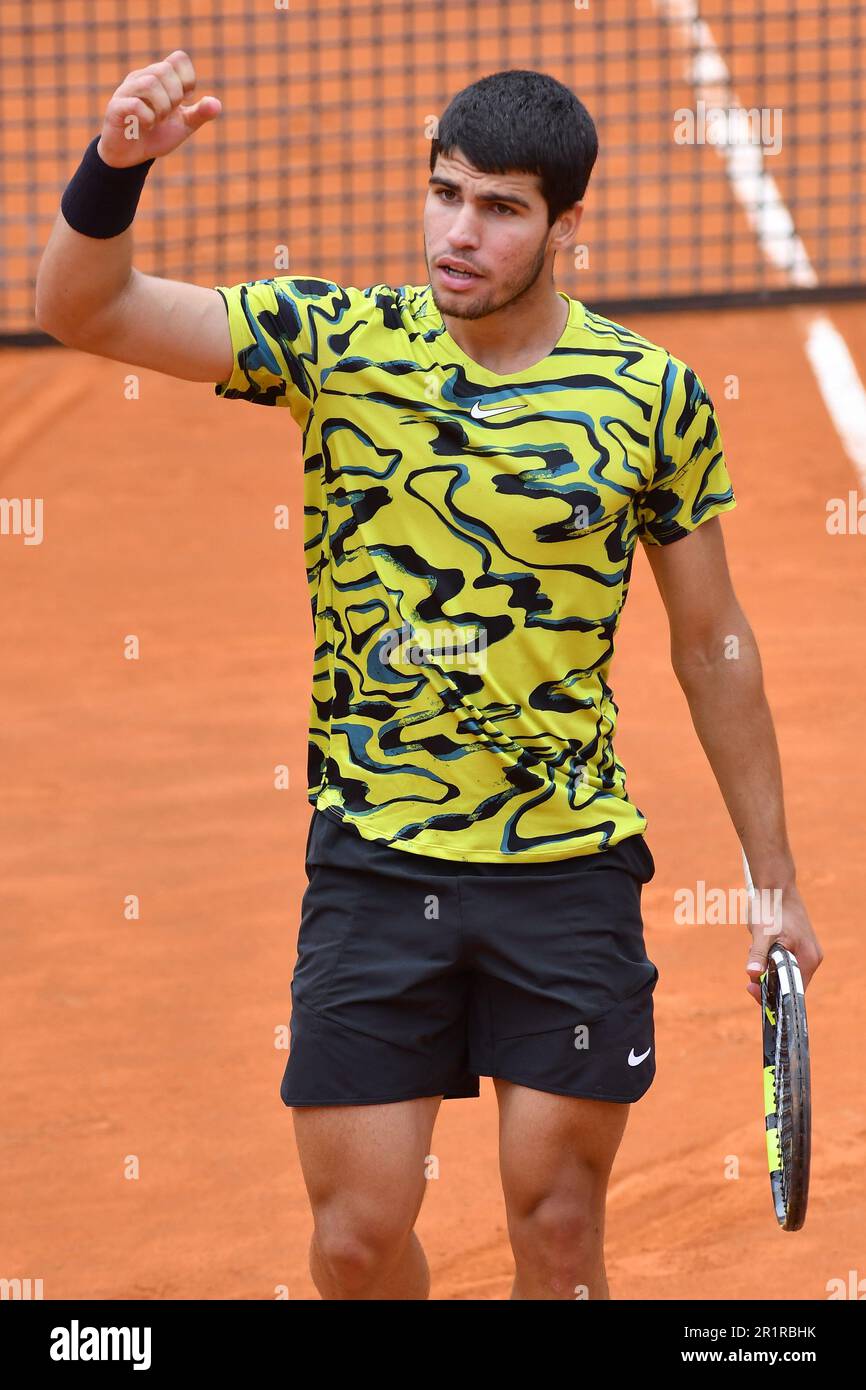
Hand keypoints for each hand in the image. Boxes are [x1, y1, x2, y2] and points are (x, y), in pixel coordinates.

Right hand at [96, 50, 220, 167]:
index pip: (178, 58)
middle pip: (164, 69)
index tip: (185, 99)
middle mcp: (141, 78)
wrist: (131, 156)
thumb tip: (217, 104)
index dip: (188, 79)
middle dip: (175, 95)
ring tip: (158, 120)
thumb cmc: (156, 135)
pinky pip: (135, 104)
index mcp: (159, 77)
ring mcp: (127, 91)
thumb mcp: (184, 125)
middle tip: (169, 113)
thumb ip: (200, 114)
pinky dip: (148, 118)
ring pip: (150, 83)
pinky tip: (147, 126)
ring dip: (162, 106)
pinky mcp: (116, 108)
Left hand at [745, 881, 822, 1004]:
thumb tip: (753, 973)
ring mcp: (803, 949)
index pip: (793, 990)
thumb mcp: (762, 932)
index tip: (751, 988)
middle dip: (766, 977)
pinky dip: (768, 955)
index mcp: (808, 959)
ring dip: (765, 964)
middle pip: (787, 981)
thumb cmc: (771, 906)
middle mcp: (810, 957)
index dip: (772, 994)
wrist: (775, 883)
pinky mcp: (795, 943)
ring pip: (781, 970)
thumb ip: (759, 954)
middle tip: (749, 972)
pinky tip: (759, 941)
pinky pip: (780, 958)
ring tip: (755, 946)